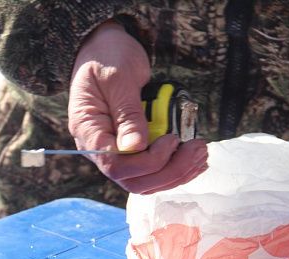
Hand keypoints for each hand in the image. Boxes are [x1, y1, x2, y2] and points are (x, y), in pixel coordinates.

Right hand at [68, 21, 207, 193]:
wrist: (103, 48)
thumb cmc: (107, 57)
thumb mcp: (118, 78)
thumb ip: (127, 113)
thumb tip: (136, 147)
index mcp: (89, 131)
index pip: (115, 165)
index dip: (147, 162)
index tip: (171, 139)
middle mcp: (99, 148)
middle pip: (132, 180)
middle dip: (169, 171)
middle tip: (196, 149)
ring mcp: (116, 150)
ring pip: (144, 181)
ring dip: (176, 173)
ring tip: (200, 152)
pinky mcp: (131, 147)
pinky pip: (151, 170)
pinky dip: (175, 169)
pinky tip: (194, 158)